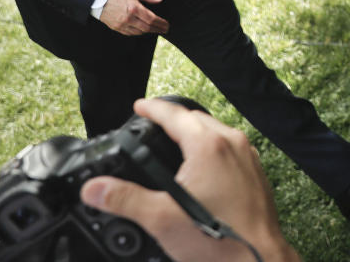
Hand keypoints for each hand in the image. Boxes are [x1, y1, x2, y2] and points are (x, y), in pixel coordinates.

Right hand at [80, 98, 300, 261]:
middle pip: (197, 119)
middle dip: (172, 119)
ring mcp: (248, 158)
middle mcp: (233, 144)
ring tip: (171, 142)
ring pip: (216, 133)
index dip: (152, 109)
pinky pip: (230, 150)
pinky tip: (199, 168)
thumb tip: (94, 188)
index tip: (138, 107)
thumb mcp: (161, 219)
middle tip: (151, 124)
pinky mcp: (255, 174)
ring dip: (193, 133)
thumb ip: (125, 200)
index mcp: (210, 146)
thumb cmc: (219, 242)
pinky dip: (210, 149)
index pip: (175, 114)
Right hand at [100, 0, 168, 35]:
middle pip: (147, 28)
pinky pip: (129, 33)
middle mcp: (128, 18)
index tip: (167, 25)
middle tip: (164, 29)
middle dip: (158, 29)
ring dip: (148, 31)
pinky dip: (138, 33)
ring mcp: (121, 24)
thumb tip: (159, 0)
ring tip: (155, 29)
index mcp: (134, 8)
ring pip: (139, 32)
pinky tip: (142, 30)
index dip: (161, 23)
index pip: (152, 19)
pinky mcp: (115, 27)